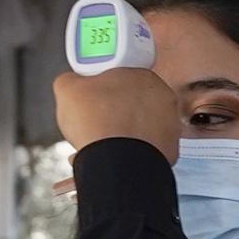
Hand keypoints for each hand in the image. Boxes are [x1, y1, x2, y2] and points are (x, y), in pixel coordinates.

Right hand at [52, 67, 181, 163]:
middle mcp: (164, 99)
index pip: (122, 77)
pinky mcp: (171, 152)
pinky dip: (135, 152)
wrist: (115, 163)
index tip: (94, 98)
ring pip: (142, 126)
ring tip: (106, 141)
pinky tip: (118, 154)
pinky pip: (148, 149)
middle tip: (98, 121)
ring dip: (126, 132)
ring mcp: (171, 127)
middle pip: (134, 102)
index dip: (104, 89)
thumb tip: (71, 84)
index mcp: (143, 76)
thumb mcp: (68, 88)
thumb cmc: (97, 123)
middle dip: (116, 111)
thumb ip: (72, 79)